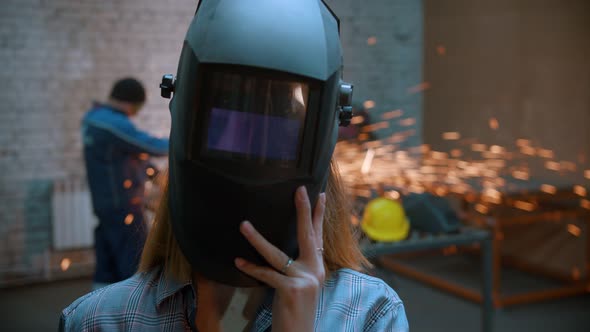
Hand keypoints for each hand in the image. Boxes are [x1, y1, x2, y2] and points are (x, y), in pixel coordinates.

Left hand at [235, 186, 325, 331]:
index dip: (319, 215)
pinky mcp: (292, 289)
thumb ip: (294, 267)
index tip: (320, 194)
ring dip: (256, 239)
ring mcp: (304, 280)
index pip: (317, 236)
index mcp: (317, 268)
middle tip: (299, 190)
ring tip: (243, 225)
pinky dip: (251, 268)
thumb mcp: (300, 286)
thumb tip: (277, 250)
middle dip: (303, 210)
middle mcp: (314, 271)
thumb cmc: (295, 312)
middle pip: (307, 235)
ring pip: (276, 254)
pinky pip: (266, 274)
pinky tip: (238, 261)